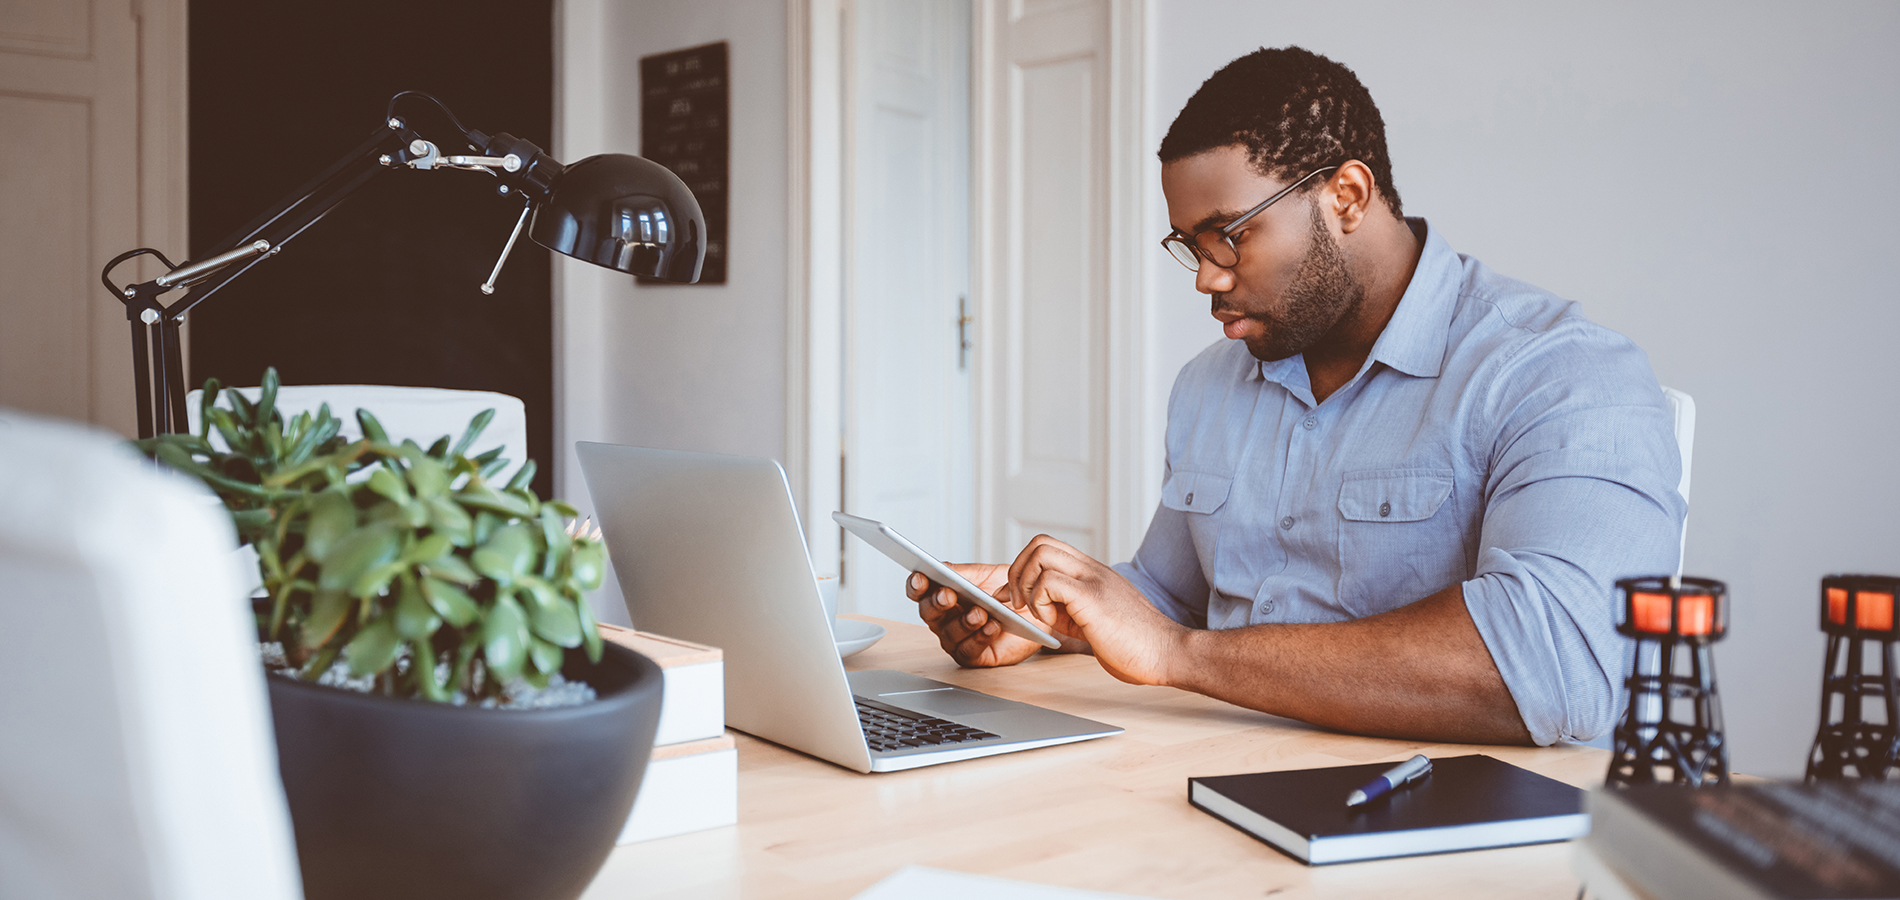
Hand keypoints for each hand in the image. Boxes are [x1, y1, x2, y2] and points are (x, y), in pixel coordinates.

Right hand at [907, 565, 1049, 667]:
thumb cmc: (1007, 592)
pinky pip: (969, 650)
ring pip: (949, 634)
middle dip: (937, 603)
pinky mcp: (974, 656)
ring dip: (963, 622)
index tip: (921, 577)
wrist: (1035, 609)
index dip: (916, 585)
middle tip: (948, 594)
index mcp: (942, 595)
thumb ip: (962, 572)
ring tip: (980, 612)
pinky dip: (980, 638)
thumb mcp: (985, 574)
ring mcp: (956, 639)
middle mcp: (944, 619)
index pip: (919, 591)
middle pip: (929, 613)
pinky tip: (992, 625)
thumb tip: (942, 568)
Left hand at [1008, 535, 1186, 685]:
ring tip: (1037, 613)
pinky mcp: (1093, 597)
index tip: (1019, 599)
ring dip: (1026, 585)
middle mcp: (1092, 569)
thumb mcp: (1094, 618)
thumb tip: (1037, 609)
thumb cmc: (1135, 643)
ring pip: (1040, 554)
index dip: (1024, 569)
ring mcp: (1093, 580)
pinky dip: (1039, 602)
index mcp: (1092, 573)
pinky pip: (1048, 582)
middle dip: (1017, 573)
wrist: (1168, 653)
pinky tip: (1052, 623)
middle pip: (1039, 543)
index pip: (1049, 546)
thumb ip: (1068, 608)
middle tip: (1019, 604)